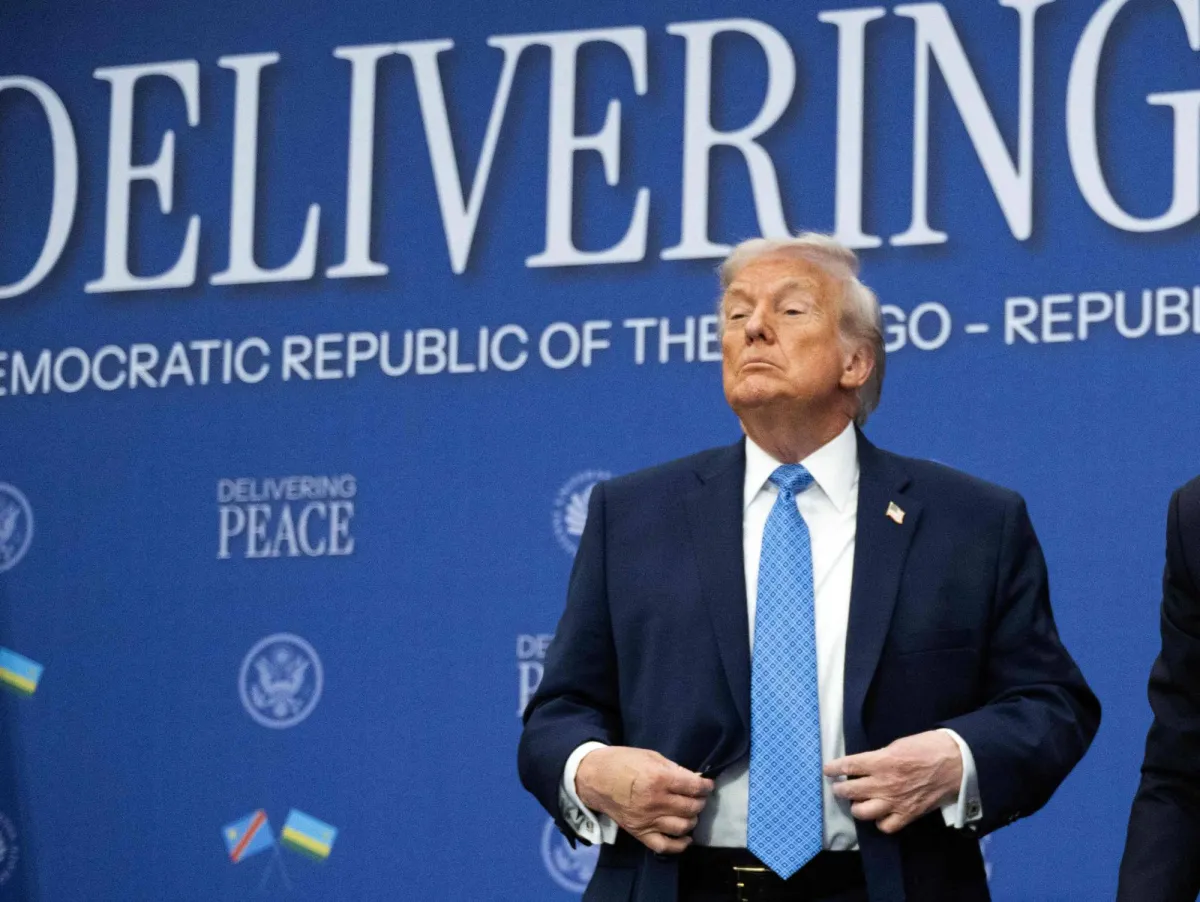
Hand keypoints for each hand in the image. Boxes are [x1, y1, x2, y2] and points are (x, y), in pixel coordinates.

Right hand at [575, 746, 713, 853]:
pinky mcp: (639, 833)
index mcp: (659, 779)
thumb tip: (694, 779)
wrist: (594, 778)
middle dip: (700, 801)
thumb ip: (674, 769)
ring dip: (692, 819)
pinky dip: (679, 844)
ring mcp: (648, 820)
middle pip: (691, 807)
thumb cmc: (622, 761)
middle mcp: (655, 802)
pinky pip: (664, 846)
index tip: (707, 785)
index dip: (706, 786)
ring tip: (689, 812)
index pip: (694, 787)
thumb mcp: (650, 756)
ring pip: (683, 827)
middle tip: (697, 797)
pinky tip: (685, 837)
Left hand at [824, 730, 962, 834]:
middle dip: (840, 789)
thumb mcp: (898, 744)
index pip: (848, 766)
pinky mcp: (908, 814)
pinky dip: (879, 822)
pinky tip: (880, 815)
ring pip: (862, 812)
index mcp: (881, 761)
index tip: (827, 770)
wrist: (956, 762)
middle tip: (839, 787)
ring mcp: (895, 801)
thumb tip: (867, 765)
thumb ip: (880, 757)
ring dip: (856, 807)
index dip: (834, 768)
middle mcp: (884, 783)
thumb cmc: (928, 747)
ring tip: (856, 802)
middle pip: (850, 791)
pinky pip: (885, 826)